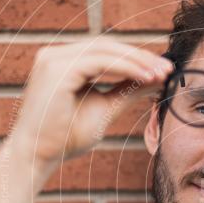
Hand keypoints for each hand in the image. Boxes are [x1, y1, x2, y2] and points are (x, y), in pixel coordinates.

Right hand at [8, 38, 172, 172]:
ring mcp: (52, 60)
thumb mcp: (104, 110)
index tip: (162, 70)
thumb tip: (155, 80)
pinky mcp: (55, 69)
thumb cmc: (65, 138)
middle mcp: (55, 56)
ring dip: (136, 61)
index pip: (104, 52)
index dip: (134, 58)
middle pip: (105, 46)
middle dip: (139, 56)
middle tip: (166, 69)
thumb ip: (127, 92)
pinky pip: (98, 62)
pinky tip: (144, 77)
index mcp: (63, 63)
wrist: (37, 156)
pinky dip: (125, 68)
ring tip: (159, 74)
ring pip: (103, 50)